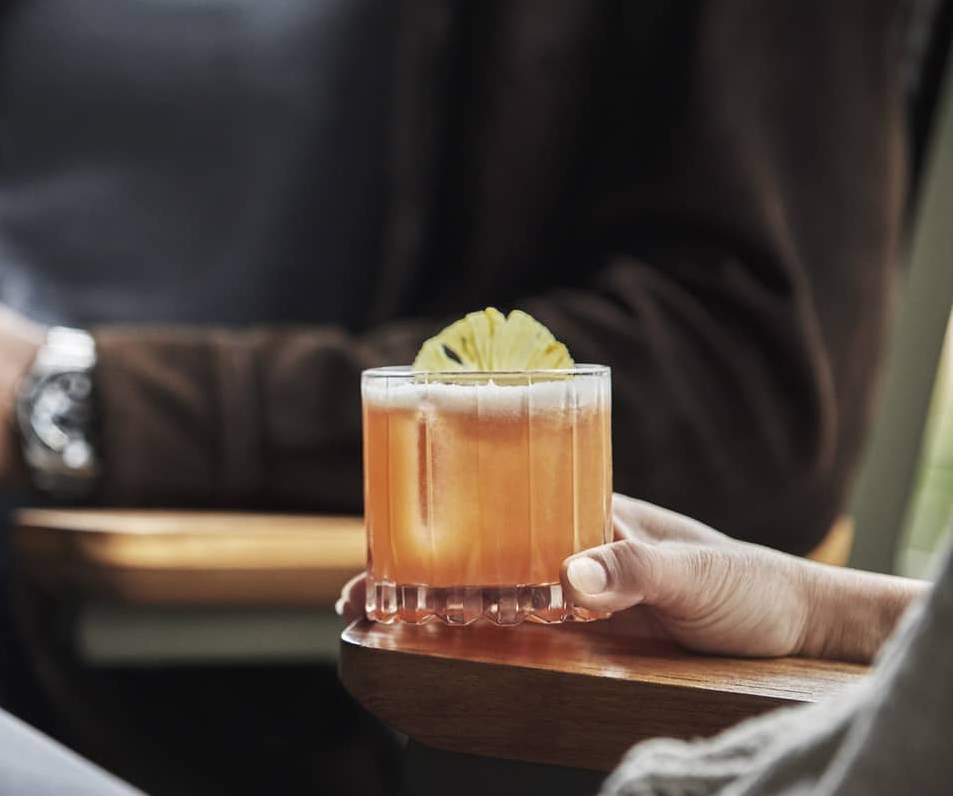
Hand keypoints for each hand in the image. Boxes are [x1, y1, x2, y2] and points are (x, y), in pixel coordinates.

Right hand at [337, 495, 924, 662]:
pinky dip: (470, 642)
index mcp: (587, 510)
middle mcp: (567, 546)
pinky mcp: (583, 643)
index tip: (385, 531)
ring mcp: (571, 596)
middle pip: (474, 549)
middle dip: (410, 567)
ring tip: (375, 623)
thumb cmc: (750, 584)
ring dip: (430, 607)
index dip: (437, 511)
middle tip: (357, 594)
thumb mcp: (696, 575)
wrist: (795, 632)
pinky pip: (514, 639)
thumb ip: (637, 571)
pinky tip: (437, 654)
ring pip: (483, 594)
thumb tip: (569, 576)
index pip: (498, 499)